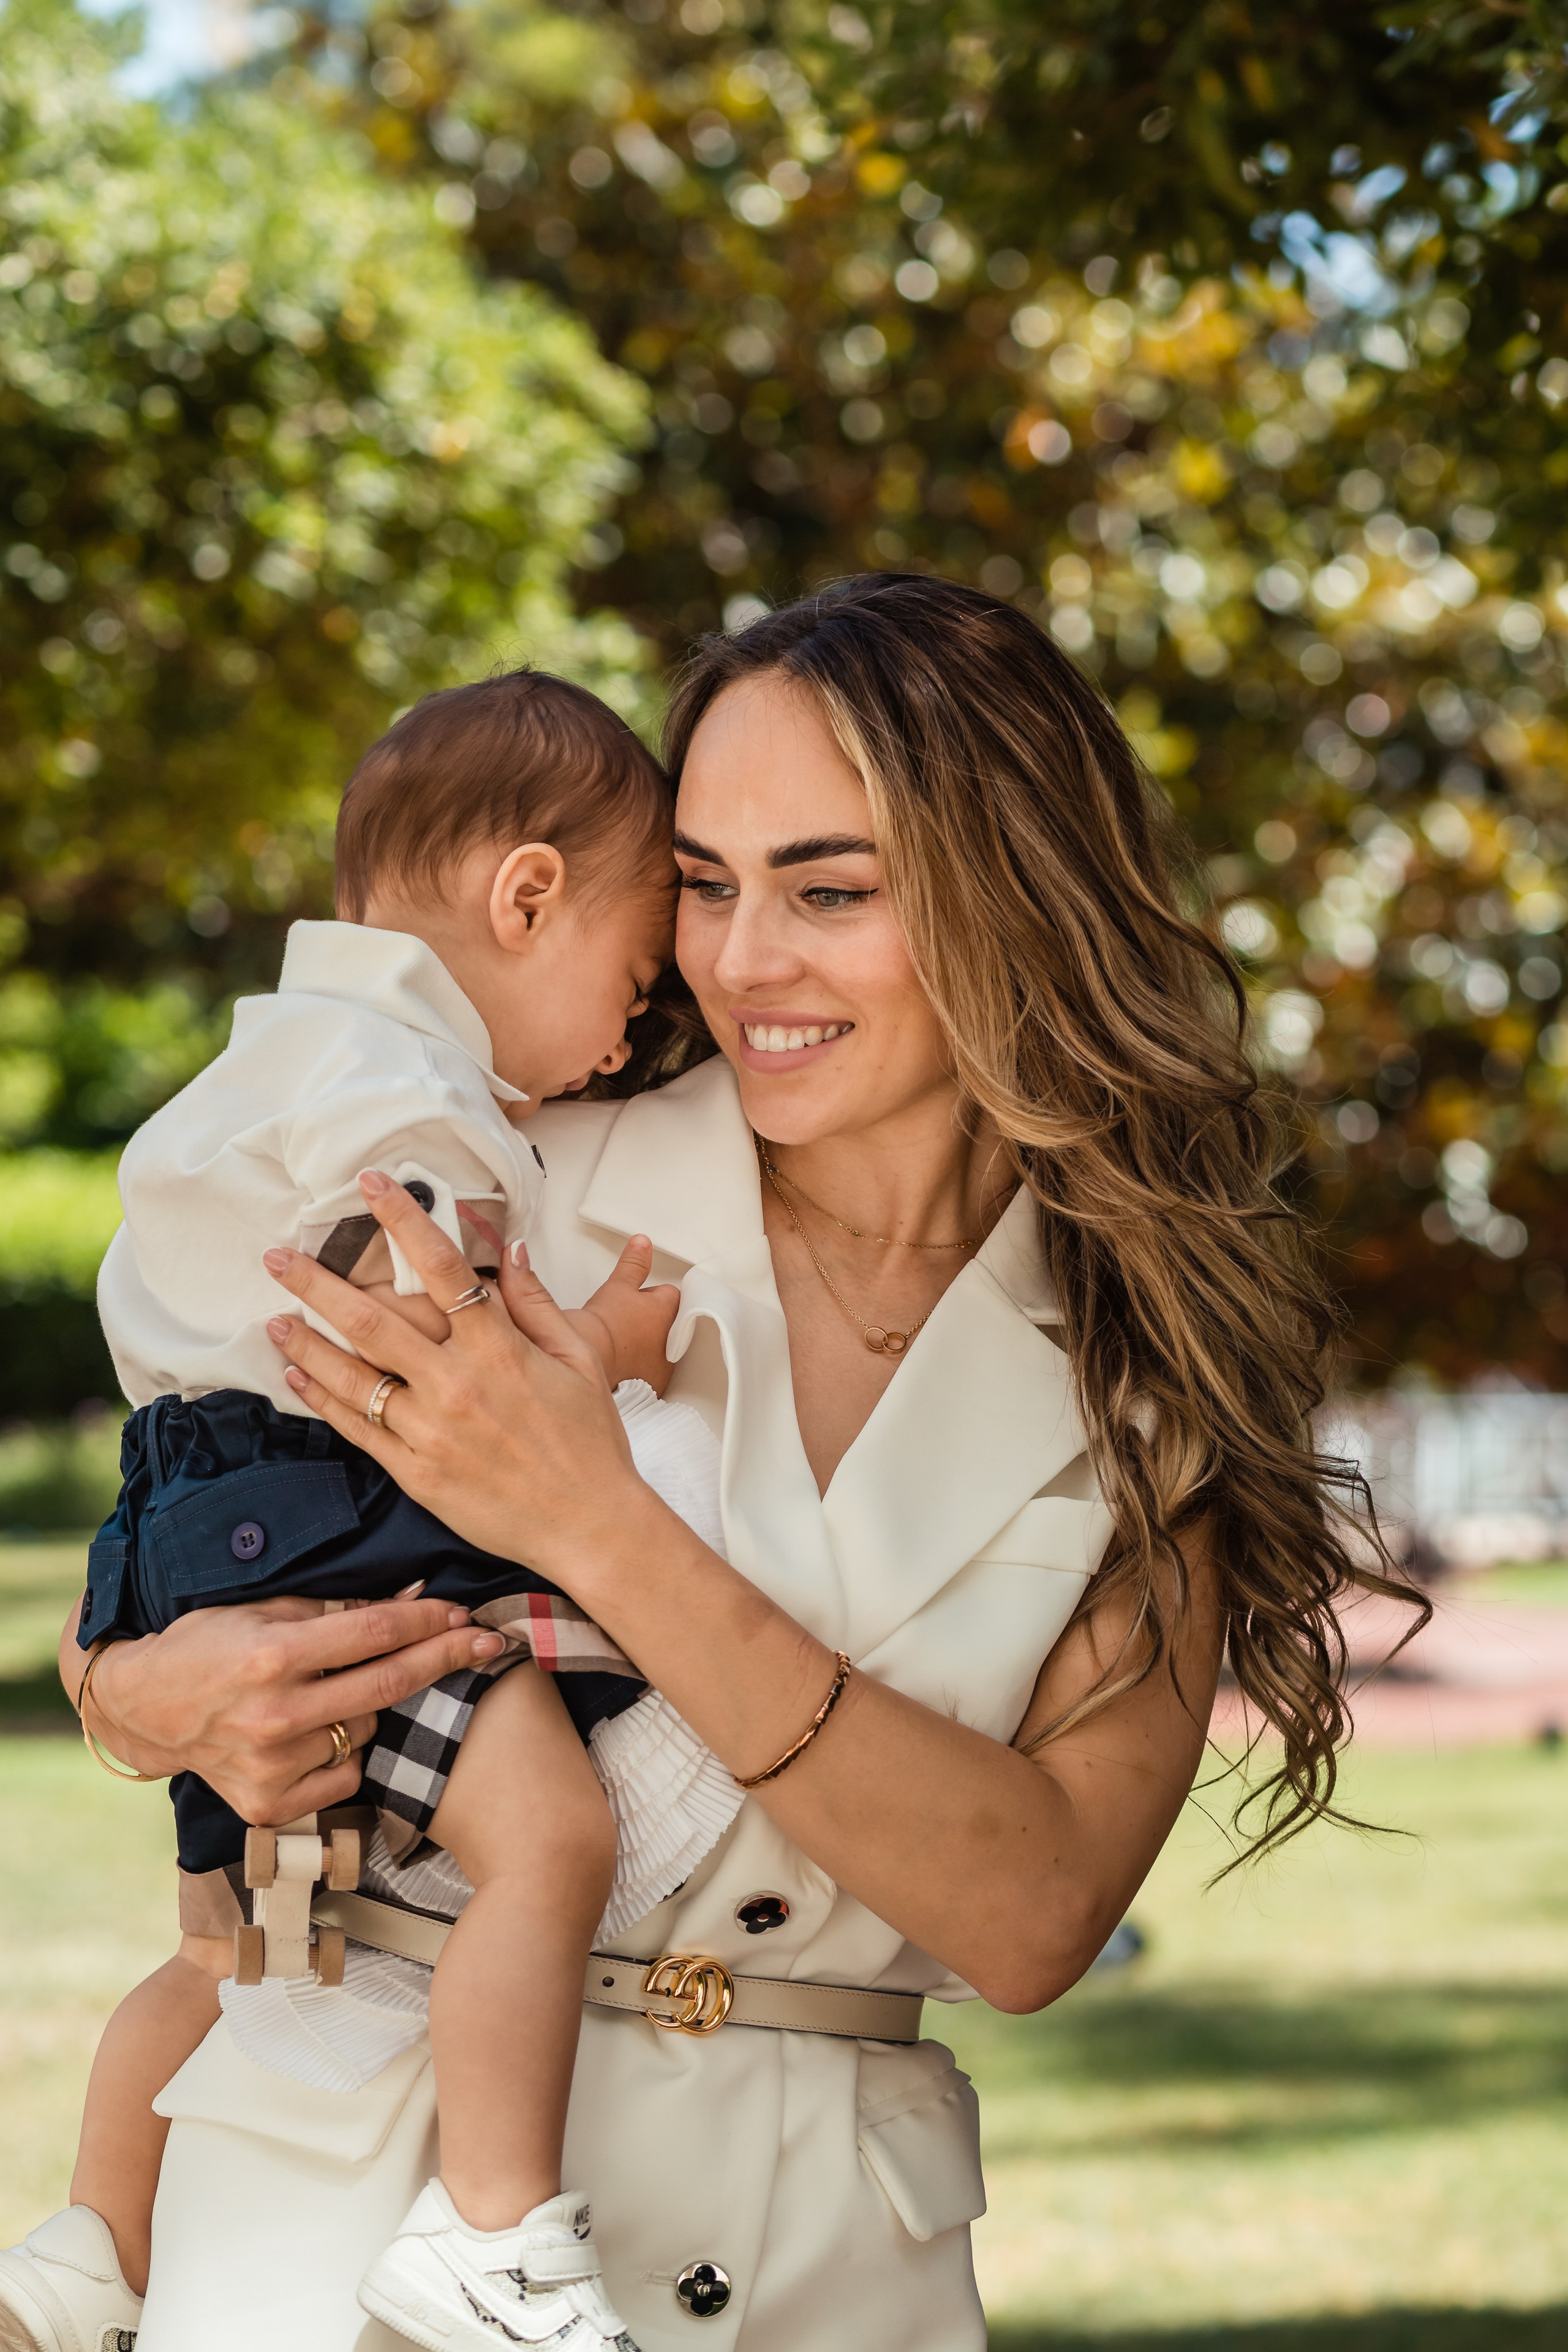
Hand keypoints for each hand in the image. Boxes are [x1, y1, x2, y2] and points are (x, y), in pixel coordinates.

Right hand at [70, 1589, 507, 1823]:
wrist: (145, 1709)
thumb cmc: (208, 1645)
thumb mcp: (264, 1609)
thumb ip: (338, 1609)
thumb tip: (414, 1596)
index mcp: (274, 1656)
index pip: (375, 1633)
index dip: (427, 1619)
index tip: (465, 1613)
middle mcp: (276, 1715)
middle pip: (390, 1684)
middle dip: (448, 1656)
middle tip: (489, 1641)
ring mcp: (274, 1766)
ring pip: (367, 1730)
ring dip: (375, 1706)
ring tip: (344, 1691)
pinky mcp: (271, 1805)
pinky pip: (346, 1775)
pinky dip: (346, 1753)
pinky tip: (320, 1733)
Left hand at [263, 1169, 656, 1586]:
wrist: (588, 1525)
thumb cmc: (590, 1441)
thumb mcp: (580, 1360)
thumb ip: (538, 1303)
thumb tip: (512, 1250)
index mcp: (500, 1349)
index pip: (443, 1268)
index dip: (404, 1220)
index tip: (372, 1185)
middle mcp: (457, 1384)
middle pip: (372, 1320)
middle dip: (318, 1283)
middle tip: (277, 1255)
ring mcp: (430, 1431)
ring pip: (352, 1376)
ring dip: (306, 1342)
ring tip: (274, 1316)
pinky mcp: (416, 1472)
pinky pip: (358, 1428)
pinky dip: (323, 1399)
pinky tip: (299, 1375)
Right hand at [566, 1235, 679, 1394]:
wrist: (588, 1360)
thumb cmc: (603, 1325)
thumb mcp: (617, 1286)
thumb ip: (633, 1264)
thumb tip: (642, 1242)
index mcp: (668, 1311)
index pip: (671, 1296)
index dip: (651, 1295)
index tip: (635, 1299)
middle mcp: (673, 1340)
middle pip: (668, 1323)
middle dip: (653, 1321)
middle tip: (626, 1320)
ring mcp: (664, 1365)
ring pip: (661, 1348)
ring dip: (648, 1345)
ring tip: (622, 1343)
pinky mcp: (652, 1387)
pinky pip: (651, 1373)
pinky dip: (640, 1368)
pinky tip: (623, 1365)